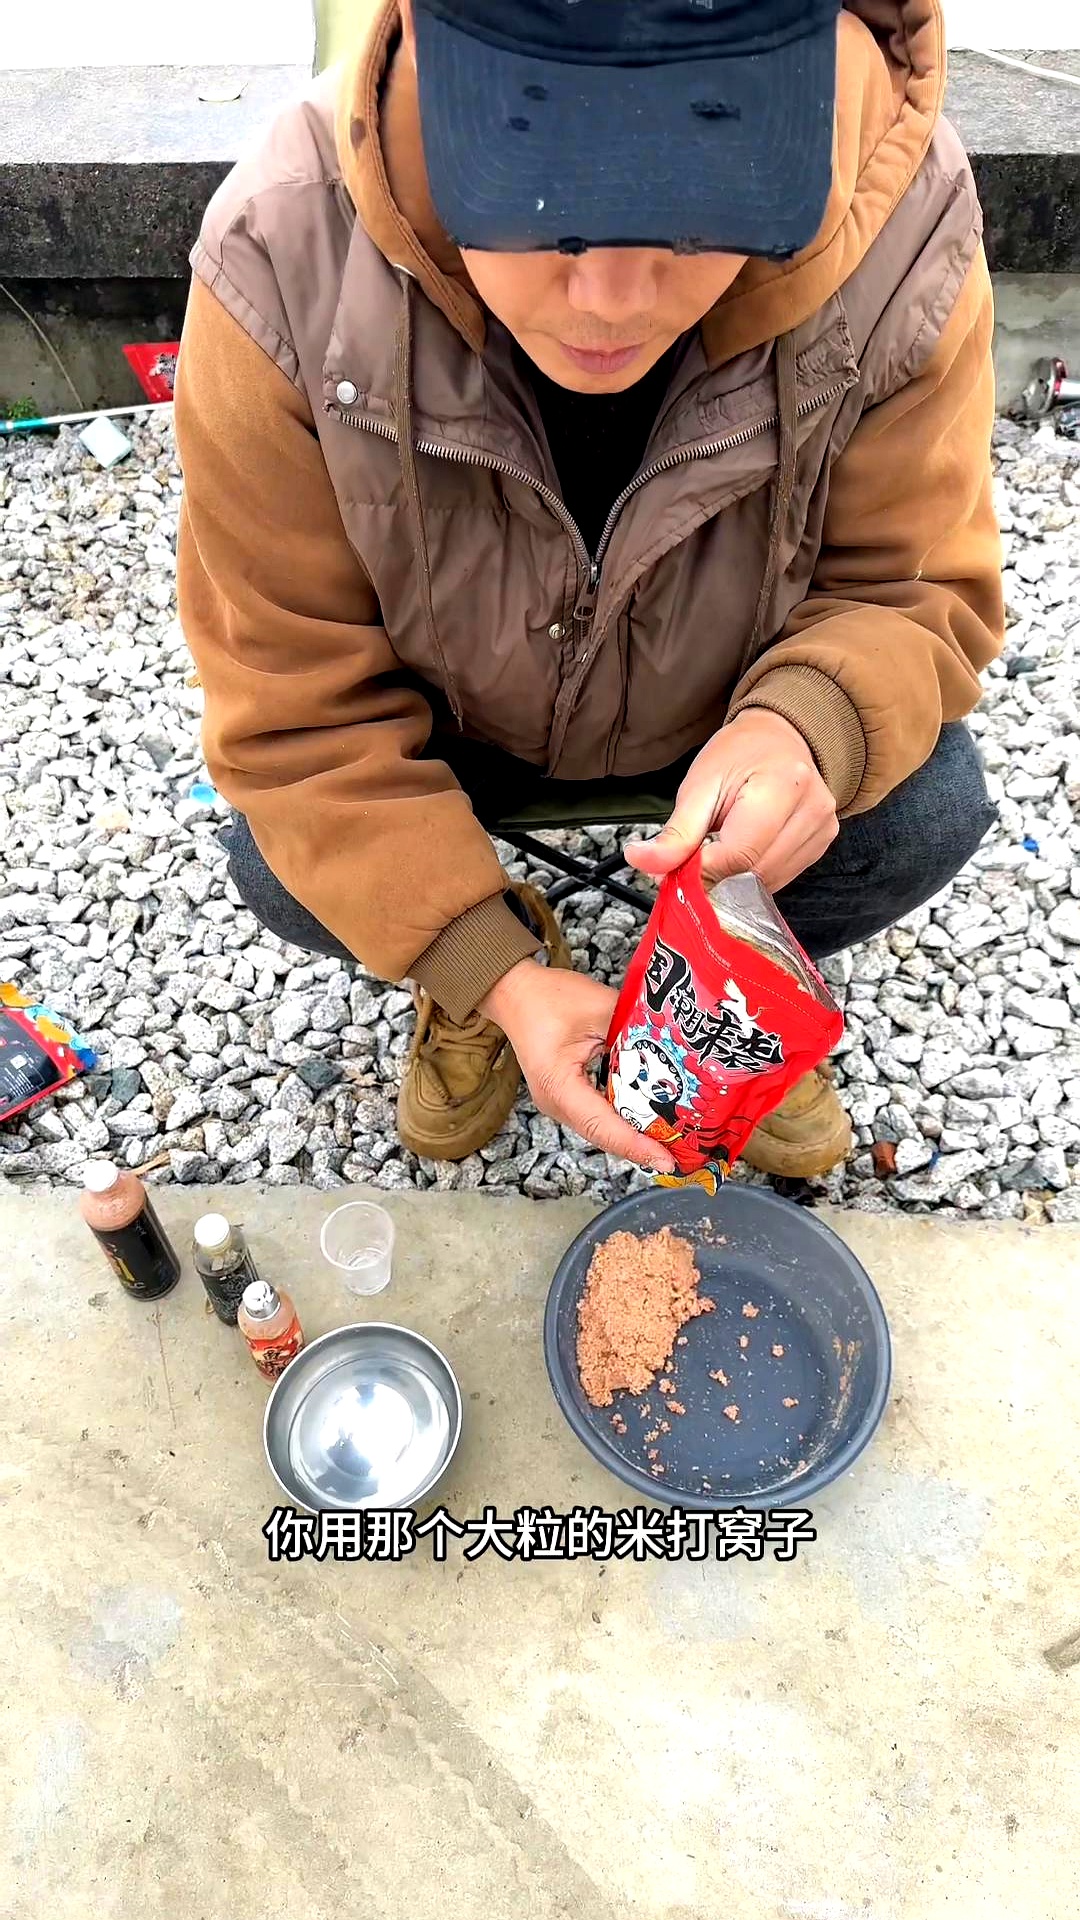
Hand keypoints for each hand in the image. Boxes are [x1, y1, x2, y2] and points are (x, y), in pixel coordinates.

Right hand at [479, 961, 676, 1173]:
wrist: (515, 992)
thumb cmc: (548, 997)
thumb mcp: (599, 1007)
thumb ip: (635, 1029)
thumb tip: (672, 1048)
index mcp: (559, 1085)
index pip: (603, 1125)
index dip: (636, 1145)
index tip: (666, 1159)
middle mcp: (555, 1103)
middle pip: (603, 1135)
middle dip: (642, 1146)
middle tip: (683, 1153)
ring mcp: (559, 1103)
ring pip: (602, 1129)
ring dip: (635, 1136)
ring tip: (674, 1142)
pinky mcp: (567, 1097)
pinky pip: (598, 1116)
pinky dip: (624, 1119)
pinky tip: (652, 1119)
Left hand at [625, 710, 837, 889]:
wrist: (780, 737)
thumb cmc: (739, 754)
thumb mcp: (699, 784)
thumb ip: (676, 831)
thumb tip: (643, 862)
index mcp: (783, 787)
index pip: (739, 854)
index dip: (702, 872)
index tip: (675, 872)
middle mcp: (811, 811)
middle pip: (753, 873)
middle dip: (715, 878)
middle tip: (689, 865)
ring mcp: (821, 830)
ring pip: (766, 883)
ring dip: (733, 880)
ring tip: (716, 851)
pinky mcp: (821, 844)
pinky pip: (779, 878)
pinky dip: (751, 876)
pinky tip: (740, 853)